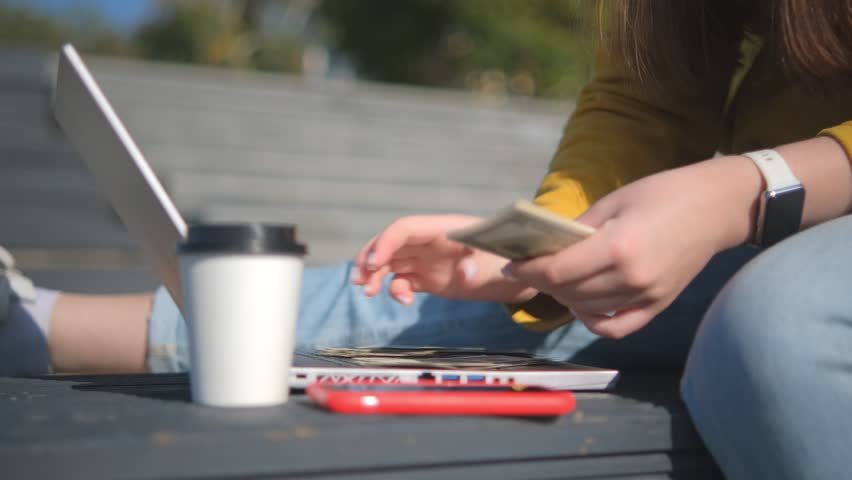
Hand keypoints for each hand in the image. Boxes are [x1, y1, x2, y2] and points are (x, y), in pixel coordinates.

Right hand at [352, 215, 537, 305]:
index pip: (405, 228)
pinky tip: (401, 301)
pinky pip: (402, 281)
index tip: (373, 262)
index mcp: (443, 229)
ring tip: (365, 291)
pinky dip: (394, 289)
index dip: (386, 242)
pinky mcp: (428, 279)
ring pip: (391, 262)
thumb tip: (465, 274)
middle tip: (358, 279)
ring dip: (374, 274)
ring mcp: (427, 260)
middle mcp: (430, 242)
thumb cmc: (511, 261)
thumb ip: (482, 266)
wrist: (519, 277)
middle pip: (390, 243)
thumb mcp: (500, 262)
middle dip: (370, 257)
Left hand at [504, 155, 761, 337]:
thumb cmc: (663, 194)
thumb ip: (578, 228)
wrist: (716, 208)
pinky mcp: (658, 306)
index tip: (510, 264)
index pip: (558, 271)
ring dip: (563, 297)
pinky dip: (592, 320)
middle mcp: (631, 278)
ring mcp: (646, 296)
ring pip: (586, 310)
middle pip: (569, 292)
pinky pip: (615, 327)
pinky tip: (582, 303)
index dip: (527, 270)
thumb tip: (545, 246)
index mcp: (618, 247)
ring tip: (554, 279)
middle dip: (541, 281)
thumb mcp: (614, 201)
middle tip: (529, 268)